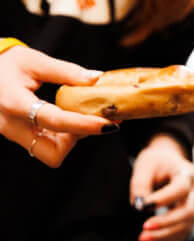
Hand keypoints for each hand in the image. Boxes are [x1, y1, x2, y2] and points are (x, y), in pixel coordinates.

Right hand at [0, 46, 117, 167]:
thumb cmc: (4, 64)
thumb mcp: (34, 60)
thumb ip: (66, 71)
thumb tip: (97, 78)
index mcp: (14, 103)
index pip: (55, 121)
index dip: (84, 124)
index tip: (109, 124)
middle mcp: (11, 125)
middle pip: (53, 151)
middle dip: (76, 138)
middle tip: (93, 120)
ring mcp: (13, 134)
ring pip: (51, 153)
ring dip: (71, 138)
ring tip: (80, 117)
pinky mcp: (19, 137)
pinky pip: (45, 146)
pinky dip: (62, 137)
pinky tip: (69, 119)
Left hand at [130, 135, 193, 240]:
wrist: (166, 163)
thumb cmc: (155, 163)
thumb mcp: (144, 166)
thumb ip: (140, 185)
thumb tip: (139, 206)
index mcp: (186, 173)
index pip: (180, 189)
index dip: (163, 200)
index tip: (143, 206)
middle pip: (188, 211)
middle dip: (166, 222)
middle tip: (144, 227)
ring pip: (186, 225)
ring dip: (165, 234)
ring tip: (143, 238)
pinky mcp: (188, 217)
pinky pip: (182, 233)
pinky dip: (167, 239)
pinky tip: (150, 239)